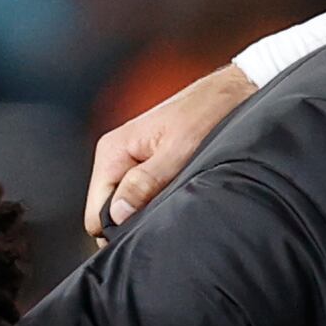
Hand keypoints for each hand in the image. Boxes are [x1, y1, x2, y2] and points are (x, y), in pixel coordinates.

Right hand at [86, 62, 258, 237]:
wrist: (231, 93)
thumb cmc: (206, 112)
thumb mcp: (178, 151)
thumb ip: (145, 182)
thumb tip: (118, 214)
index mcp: (113, 152)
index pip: (94, 213)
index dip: (116, 229)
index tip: (143, 231)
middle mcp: (116, 157)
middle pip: (108, 213)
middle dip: (132, 222)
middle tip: (165, 218)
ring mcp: (131, 162)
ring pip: (126, 207)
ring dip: (146, 212)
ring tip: (175, 204)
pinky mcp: (148, 165)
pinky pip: (142, 196)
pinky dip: (157, 204)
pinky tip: (177, 198)